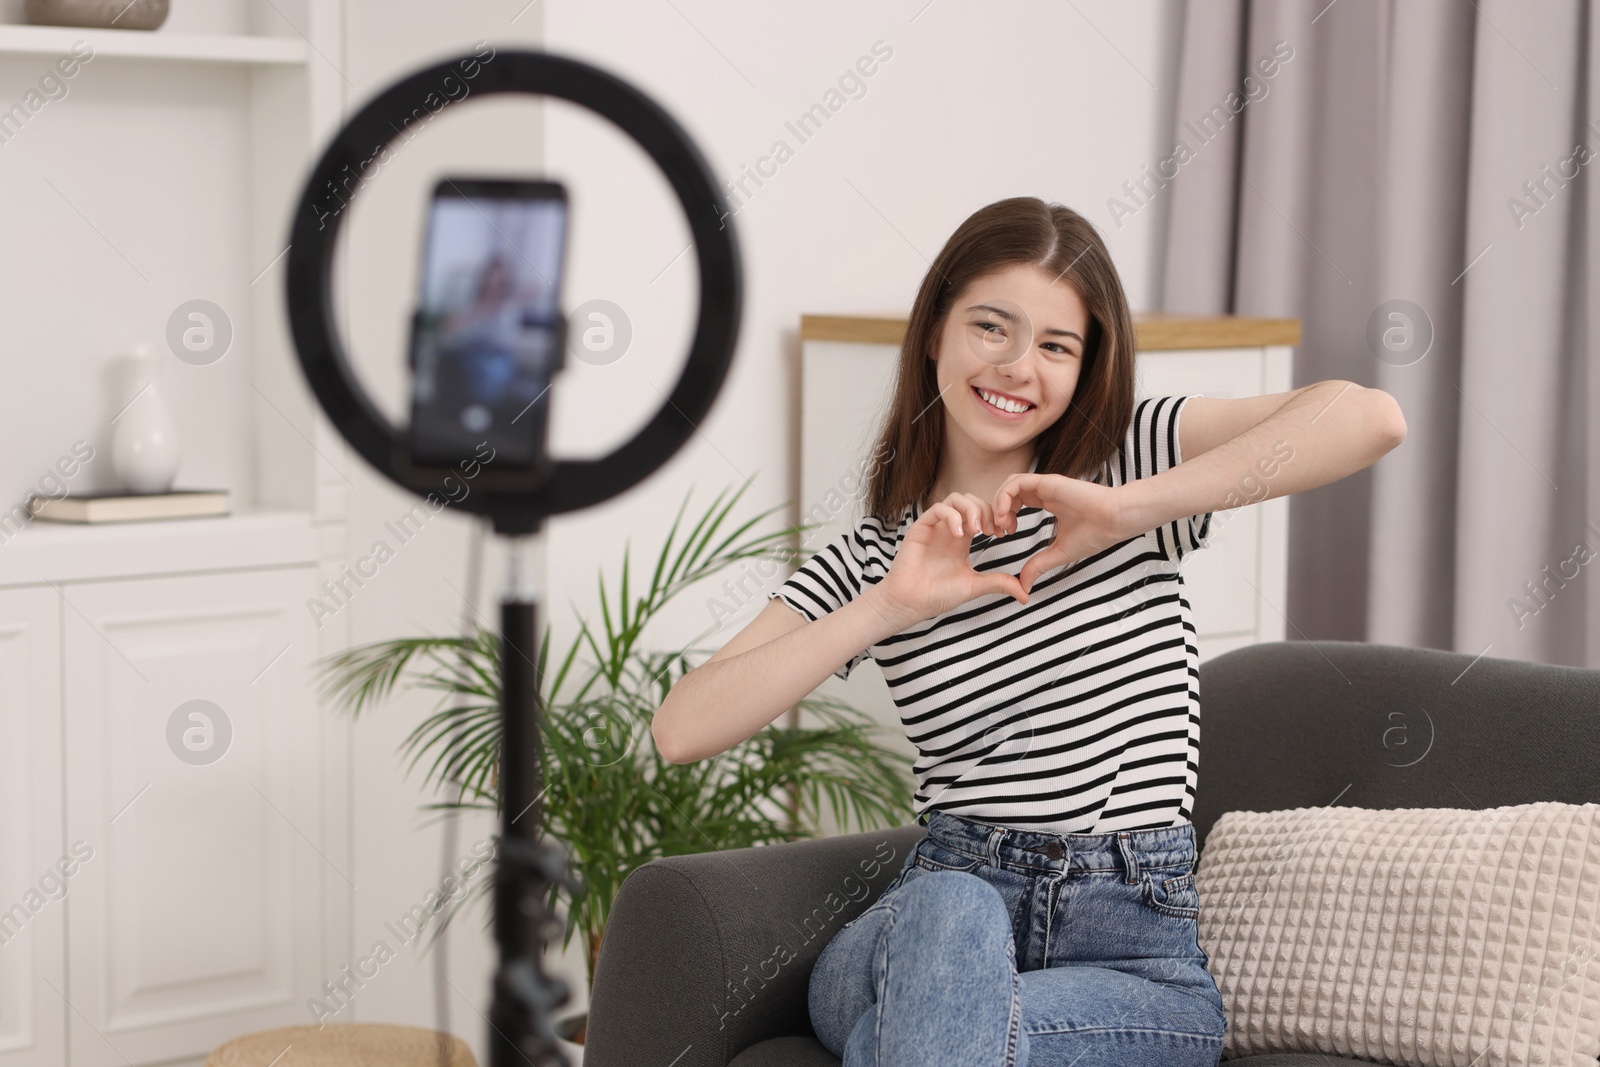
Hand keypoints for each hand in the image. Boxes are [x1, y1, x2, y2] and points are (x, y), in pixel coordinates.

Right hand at [867, 492, 1029, 627]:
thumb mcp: (975, 586)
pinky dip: (952, 517)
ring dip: (971, 510)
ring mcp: (935, 527)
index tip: (1006, 533)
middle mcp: (949, 529)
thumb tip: (1026, 594)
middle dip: (987, 510)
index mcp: (962, 538)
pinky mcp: (920, 528)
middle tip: (993, 531)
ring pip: (955, 499)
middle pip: (971, 500)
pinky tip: (959, 535)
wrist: (910, 603)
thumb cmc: (938, 595)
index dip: (997, 517)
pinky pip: (938, 509)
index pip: (982, 512)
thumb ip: (998, 583)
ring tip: (977, 530)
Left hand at [992, 473, 1126, 593]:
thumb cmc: (1095, 534)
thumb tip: (1023, 585)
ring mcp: (1045, 485)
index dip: (1004, 517)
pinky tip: (1007, 516)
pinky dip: (1004, 497)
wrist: (1115, 521)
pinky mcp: (1048, 482)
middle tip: (999, 531)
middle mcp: (1045, 492)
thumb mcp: (1058, 553)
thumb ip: (1038, 565)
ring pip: (1009, 484)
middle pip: (1008, 493)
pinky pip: (1016, 482)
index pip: (1016, 502)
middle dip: (997, 511)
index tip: (1006, 535)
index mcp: (1049, 502)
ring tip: (1003, 525)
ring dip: (998, 503)